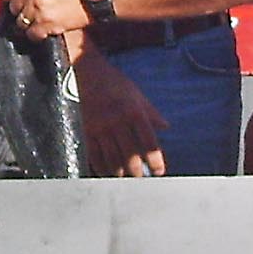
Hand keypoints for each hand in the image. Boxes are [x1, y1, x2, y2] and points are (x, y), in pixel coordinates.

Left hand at [0, 0, 88, 35]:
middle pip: (12, 7)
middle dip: (21, 8)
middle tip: (35, 5)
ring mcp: (37, 8)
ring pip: (20, 22)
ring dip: (29, 22)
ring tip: (42, 15)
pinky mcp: (46, 24)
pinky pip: (31, 34)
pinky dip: (37, 32)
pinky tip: (47, 25)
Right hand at [73, 47, 168, 176]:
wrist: (89, 72)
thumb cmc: (115, 82)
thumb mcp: (137, 94)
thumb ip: (151, 112)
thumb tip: (165, 126)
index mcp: (134, 112)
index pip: (149, 141)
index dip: (155, 159)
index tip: (159, 171)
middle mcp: (117, 121)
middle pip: (130, 154)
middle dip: (137, 171)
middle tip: (142, 181)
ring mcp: (101, 127)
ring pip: (111, 158)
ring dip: (119, 173)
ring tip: (125, 180)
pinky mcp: (87, 130)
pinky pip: (94, 154)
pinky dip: (101, 167)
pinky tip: (107, 173)